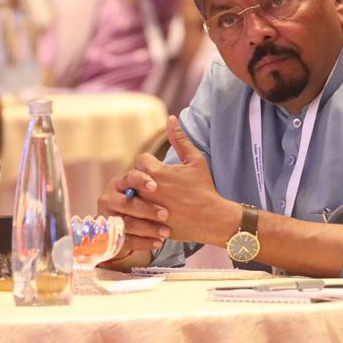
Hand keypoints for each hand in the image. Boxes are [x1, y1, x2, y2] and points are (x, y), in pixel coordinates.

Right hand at [96, 170, 172, 260]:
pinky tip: (159, 242)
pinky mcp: (111, 236)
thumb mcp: (160, 179)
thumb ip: (166, 162)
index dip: (141, 181)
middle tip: (166, 214)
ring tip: (166, 232)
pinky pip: (126, 241)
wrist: (141, 221)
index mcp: (121, 181)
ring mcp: (109, 218)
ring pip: (127, 223)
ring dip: (147, 228)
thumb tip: (179, 134)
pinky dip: (143, 242)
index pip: (129, 178)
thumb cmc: (154, 197)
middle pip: (126, 203)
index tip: (155, 186)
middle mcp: (110, 198)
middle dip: (146, 209)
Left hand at [141, 115, 238, 246]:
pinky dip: (137, 214)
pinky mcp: (148, 224)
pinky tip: (148, 214)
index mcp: (159, 172)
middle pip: (132, 178)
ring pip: (130, 198)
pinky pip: (133, 216)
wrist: (212, 219)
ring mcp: (148, 209)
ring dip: (137, 197)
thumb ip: (180, 139)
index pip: (141, 161)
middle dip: (140, 180)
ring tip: (150, 200)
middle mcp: (149, 190)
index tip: (158, 171)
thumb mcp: (196, 161)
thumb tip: (171, 118)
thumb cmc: (204, 188)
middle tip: (152, 186)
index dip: (149, 164)